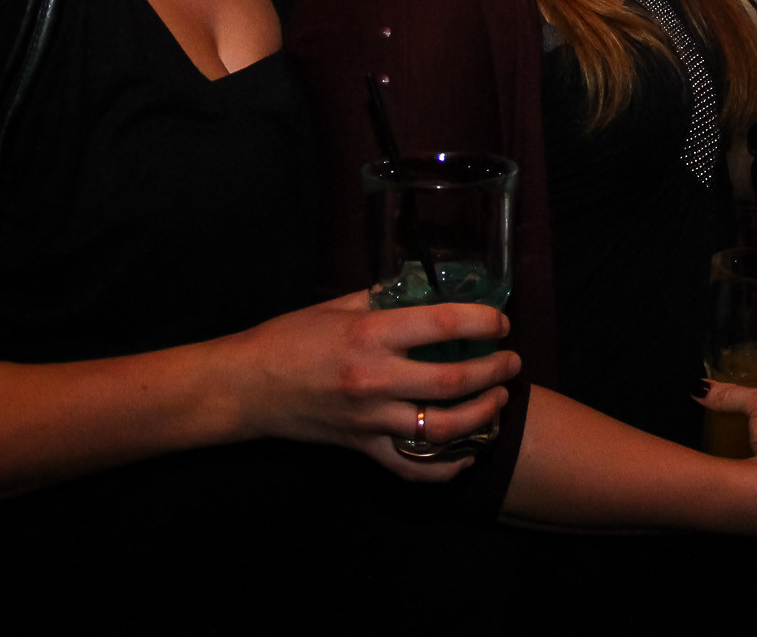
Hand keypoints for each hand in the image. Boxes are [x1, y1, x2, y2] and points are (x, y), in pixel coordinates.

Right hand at [220, 292, 519, 481]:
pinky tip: (466, 454)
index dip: (482, 321)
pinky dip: (444, 466)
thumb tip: (423, 289)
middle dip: (493, 371)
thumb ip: (382, 299)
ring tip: (498, 400)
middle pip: (453, 382)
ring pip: (441, 428)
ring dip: (480, 415)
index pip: (442, 324)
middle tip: (511, 362)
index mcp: (370, 335)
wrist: (245, 387)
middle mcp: (375, 379)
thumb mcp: (336, 306)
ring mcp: (369, 419)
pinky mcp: (361, 447)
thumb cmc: (288, 338)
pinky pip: (411, 466)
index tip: (501, 321)